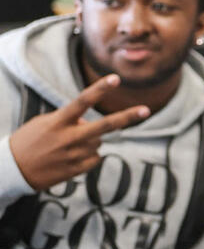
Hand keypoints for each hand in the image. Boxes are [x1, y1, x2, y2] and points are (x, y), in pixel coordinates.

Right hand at [10, 75, 149, 191]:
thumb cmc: (29, 141)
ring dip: (89, 141)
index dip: (100, 89)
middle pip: (104, 126)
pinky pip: (96, 157)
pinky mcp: (78, 170)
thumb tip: (92, 125)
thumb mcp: (45, 123)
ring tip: (66, 147)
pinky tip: (69, 158)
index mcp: (57, 122)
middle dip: (126, 117)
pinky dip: (88, 156)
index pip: (82, 101)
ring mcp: (74, 155)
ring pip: (98, 142)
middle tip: (146, 110)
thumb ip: (70, 120)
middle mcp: (68, 138)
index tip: (116, 78)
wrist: (13, 170)